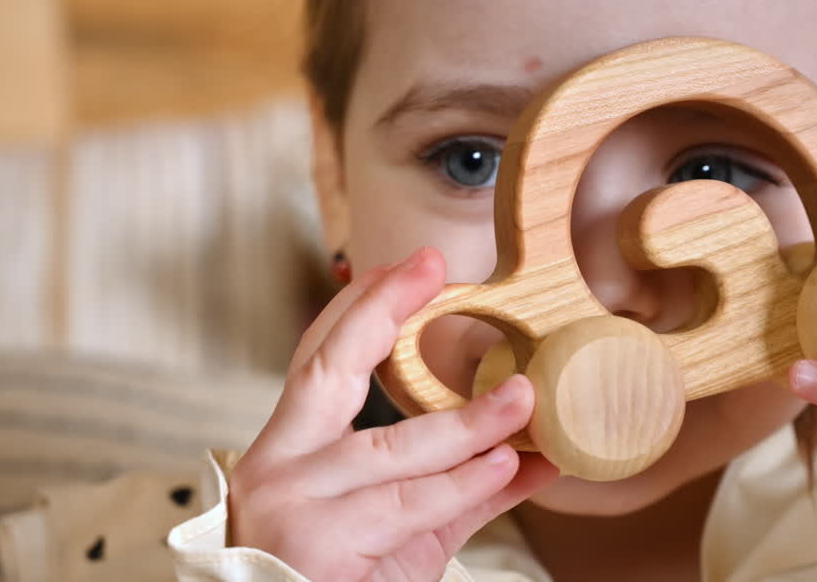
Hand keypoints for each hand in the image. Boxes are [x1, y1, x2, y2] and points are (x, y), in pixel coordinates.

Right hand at [228, 248, 558, 581]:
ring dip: (467, 423)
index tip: (408, 265)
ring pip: (392, 449)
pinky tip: (500, 465)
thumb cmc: (340, 579)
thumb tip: (534, 453)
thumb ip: (464, 487)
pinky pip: (406, 505)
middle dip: (380, 310)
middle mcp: (282, 467)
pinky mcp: (319, 547)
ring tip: (522, 399)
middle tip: (431, 264)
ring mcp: (297, 506)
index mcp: (291, 449)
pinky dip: (461, 484)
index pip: (319, 359)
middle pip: (329, 371)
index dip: (361, 307)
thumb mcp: (406, 528)